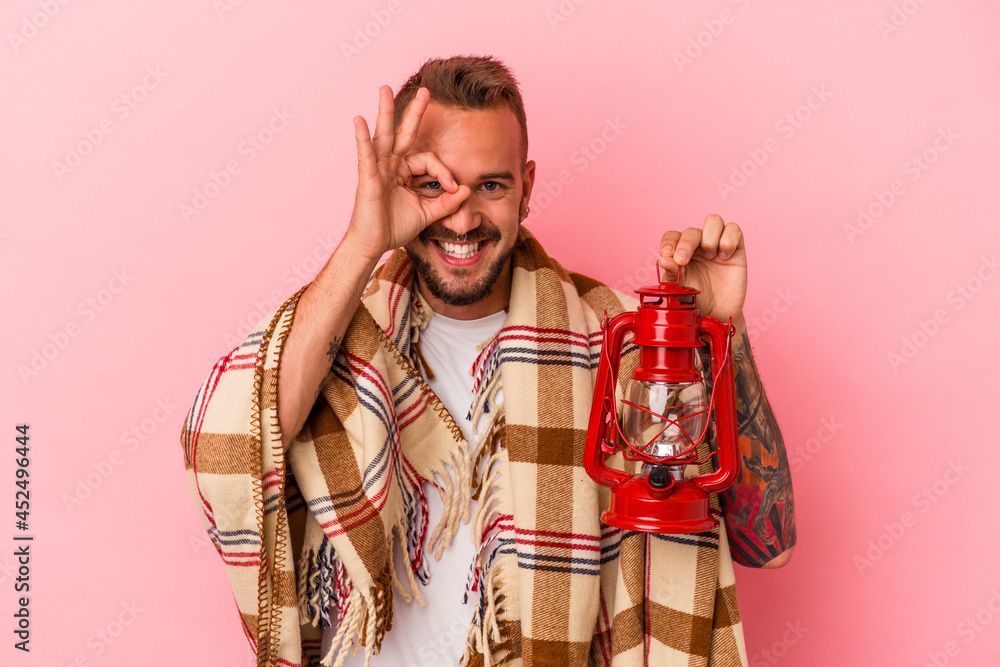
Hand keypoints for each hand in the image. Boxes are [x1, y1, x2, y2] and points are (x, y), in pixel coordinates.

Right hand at [344, 85, 470, 261]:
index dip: (444, 172)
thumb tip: (467, 190)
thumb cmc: (394, 227)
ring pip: (383, 136)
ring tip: (384, 89)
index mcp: (404, 171)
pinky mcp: (368, 178)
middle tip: (426, 91)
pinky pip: (366, 155)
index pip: (429, 161)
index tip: (453, 188)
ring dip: (385, 112)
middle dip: (415, 112)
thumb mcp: (428, 213)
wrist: (374, 244)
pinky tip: (359, 121)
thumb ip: (447, 202)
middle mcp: (391, 165)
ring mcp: (378, 169)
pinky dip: (362, 138)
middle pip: (404, 133)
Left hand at [657, 214, 746, 323]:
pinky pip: (734, 229)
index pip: (673, 236)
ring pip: (713, 220)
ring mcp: (717, 244)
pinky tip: (725, 257)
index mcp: (681, 252)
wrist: (717, 314)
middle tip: (683, 261)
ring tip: (710, 256)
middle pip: (692, 230)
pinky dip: (728, 240)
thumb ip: (671, 274)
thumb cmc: (696, 301)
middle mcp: (698, 245)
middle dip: (686, 243)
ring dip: (709, 237)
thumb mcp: (679, 289)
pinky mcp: (736, 248)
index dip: (669, 241)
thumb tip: (663, 260)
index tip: (667, 254)